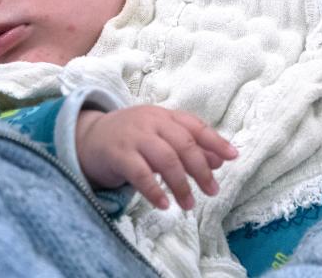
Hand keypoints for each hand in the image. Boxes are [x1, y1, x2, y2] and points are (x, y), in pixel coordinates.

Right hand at [75, 105, 237, 210]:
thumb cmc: (131, 138)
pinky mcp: (118, 154)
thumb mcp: (160, 137)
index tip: (233, 157)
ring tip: (189, 204)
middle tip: (212, 191)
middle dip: (201, 169)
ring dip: (181, 184)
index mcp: (163, 116)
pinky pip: (140, 173)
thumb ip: (188, 147)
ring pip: (165, 159)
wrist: (88, 137)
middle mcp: (150, 122)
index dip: (215, 141)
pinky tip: (164, 205)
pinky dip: (154, 190)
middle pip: (183, 143)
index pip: (194, 126)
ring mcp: (133, 137)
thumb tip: (220, 160)